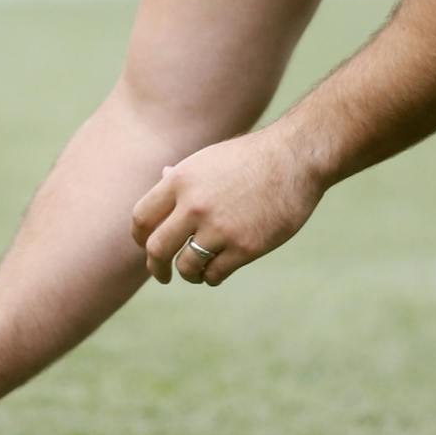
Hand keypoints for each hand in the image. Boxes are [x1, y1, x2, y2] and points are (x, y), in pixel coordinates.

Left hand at [128, 128, 324, 285]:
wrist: (295, 158)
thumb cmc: (252, 157)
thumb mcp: (210, 159)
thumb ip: (184, 176)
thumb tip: (162, 177)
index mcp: (181, 180)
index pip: (142, 218)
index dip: (139, 238)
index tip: (145, 247)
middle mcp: (194, 205)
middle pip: (157, 249)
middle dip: (156, 267)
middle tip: (162, 275)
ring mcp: (219, 228)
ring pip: (186, 267)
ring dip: (189, 274)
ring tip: (196, 272)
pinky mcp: (245, 247)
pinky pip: (214, 274)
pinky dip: (212, 277)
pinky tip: (217, 271)